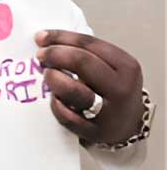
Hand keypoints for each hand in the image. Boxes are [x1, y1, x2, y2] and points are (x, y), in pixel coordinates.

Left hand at [35, 30, 143, 144]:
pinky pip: (66, 116)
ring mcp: (108, 112)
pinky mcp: (93, 132)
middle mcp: (120, 88)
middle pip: (81, 62)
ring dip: (53, 79)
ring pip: (72, 89)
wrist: (127, 127)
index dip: (61, 37)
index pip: (89, 44)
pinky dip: (55, 104)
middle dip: (55, 55)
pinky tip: (54, 98)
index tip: (41, 37)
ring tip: (47, 76)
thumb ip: (87, 54)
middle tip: (40, 56)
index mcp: (126, 67)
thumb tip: (47, 41)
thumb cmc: (112, 91)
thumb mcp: (112, 69)